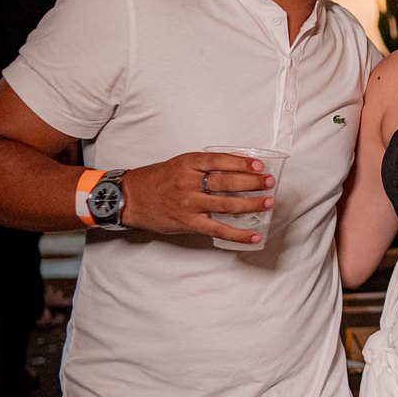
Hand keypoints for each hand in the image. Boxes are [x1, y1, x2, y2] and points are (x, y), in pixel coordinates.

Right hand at [121, 151, 274, 243]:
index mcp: (186, 163)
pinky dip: (239, 234)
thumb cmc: (156, 180)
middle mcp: (188, 182)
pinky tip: (254, 235)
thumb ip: (204, 165)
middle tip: (269, 183)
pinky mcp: (188, 223)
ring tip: (269, 202)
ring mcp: (188, 204)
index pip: (219, 161)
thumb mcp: (179, 164)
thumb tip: (238, 166)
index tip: (259, 166)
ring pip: (226, 204)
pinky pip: (219, 229)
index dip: (241, 163)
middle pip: (227, 182)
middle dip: (252, 182)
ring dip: (251, 204)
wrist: (129, 198)